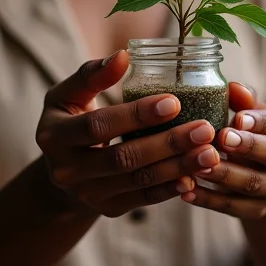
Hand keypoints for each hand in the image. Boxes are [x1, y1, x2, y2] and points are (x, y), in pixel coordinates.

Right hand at [36, 51, 219, 217]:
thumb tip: (123, 55)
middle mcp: (67, 170)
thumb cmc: (71, 117)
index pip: (99, 125)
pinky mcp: (107, 209)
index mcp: (54, 136)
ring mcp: (87, 194)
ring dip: (177, 167)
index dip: (136, 114)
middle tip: (204, 129)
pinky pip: (143, 199)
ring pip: (138, 181)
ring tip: (210, 153)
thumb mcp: (69, 94)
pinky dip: (170, 189)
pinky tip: (194, 177)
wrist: (62, 167)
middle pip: (123, 158)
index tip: (174, 102)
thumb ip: (92, 75)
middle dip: (167, 143)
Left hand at [181, 82, 265, 219]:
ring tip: (197, 166)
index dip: (262, 121)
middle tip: (221, 138)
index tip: (238, 118)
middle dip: (248, 146)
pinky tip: (187, 191)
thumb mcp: (252, 112)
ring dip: (224, 174)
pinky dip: (208, 200)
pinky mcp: (259, 210)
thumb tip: (233, 87)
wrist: (262, 175)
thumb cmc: (251, 131)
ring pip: (253, 183)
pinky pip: (233, 206)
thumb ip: (244, 99)